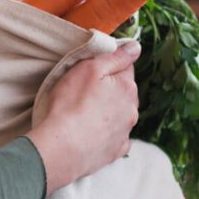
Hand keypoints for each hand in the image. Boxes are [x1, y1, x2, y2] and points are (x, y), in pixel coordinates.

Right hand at [25, 41, 140, 194]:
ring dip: (107, 110)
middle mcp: (132, 110)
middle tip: (83, 90)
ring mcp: (125, 132)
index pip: (125, 66)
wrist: (62, 147)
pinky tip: (89, 131)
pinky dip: (105, 132)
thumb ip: (115, 57)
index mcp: (127, 88)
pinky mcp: (115, 151)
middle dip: (109, 88)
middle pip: (123, 91)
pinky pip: (114, 135)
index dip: (108, 65)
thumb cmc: (71, 104)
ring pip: (119, 113)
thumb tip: (136, 47)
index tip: (92, 69)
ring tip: (83, 113)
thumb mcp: (89, 69)